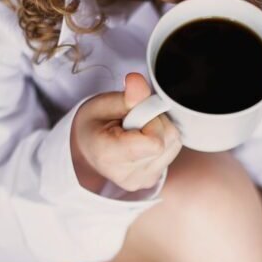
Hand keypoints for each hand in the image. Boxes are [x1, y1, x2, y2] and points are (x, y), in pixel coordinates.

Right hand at [71, 73, 181, 191]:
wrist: (87, 149)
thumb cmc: (94, 125)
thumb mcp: (103, 103)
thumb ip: (126, 96)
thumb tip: (138, 81)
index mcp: (110, 156)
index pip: (154, 142)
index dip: (151, 119)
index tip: (136, 113)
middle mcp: (129, 175)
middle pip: (168, 139)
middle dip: (156, 120)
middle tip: (134, 118)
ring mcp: (143, 180)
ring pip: (174, 142)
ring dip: (161, 128)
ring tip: (138, 128)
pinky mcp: (153, 179)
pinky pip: (173, 150)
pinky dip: (163, 138)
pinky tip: (144, 137)